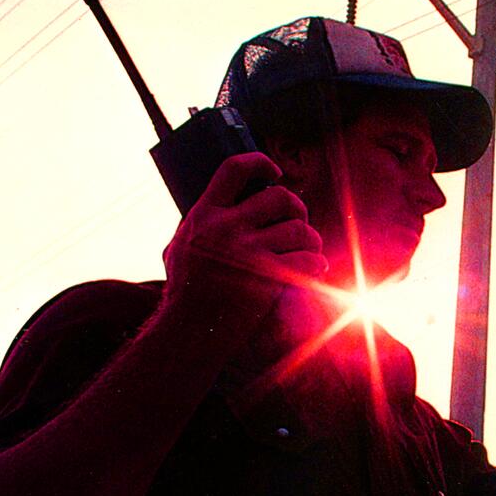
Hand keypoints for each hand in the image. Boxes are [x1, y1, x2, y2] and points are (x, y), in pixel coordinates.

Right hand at [160, 152, 326, 324]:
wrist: (188, 333)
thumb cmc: (184, 293)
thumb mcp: (179, 248)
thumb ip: (200, 224)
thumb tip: (222, 202)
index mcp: (204, 215)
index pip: (234, 169)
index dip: (260, 163)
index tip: (274, 171)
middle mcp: (226, 227)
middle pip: (279, 197)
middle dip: (297, 207)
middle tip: (298, 220)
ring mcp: (248, 252)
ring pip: (299, 229)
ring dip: (311, 240)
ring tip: (308, 251)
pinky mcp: (267, 277)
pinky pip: (309, 259)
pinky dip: (317, 264)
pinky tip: (314, 270)